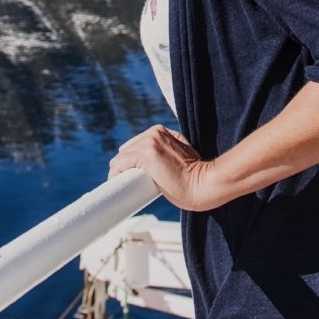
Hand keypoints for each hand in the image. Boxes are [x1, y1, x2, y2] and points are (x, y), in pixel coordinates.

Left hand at [108, 125, 224, 211]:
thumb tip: (158, 166)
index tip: (133, 175)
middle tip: (129, 183)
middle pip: (127, 149)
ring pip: (121, 157)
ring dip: (119, 172)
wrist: (204, 185)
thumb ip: (169, 152)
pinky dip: (115, 175)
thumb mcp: (182, 155)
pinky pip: (118, 164)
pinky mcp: (145, 155)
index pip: (137, 144)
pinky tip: (117, 184)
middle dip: (125, 166)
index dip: (132, 161)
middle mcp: (154, 133)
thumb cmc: (195, 177)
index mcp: (162, 132)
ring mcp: (149, 142)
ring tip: (124, 187)